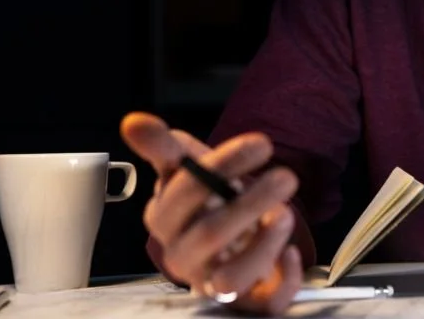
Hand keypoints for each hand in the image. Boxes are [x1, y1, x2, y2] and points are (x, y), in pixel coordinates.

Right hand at [120, 112, 303, 314]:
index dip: (222, 165)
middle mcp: (185, 256)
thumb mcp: (187, 166)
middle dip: (251, 202)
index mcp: (166, 220)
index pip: (184, 194)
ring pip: (230, 279)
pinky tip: (290, 254)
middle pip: (209, 236)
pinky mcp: (246, 301)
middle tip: (285, 177)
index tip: (260, 144)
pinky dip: (283, 280)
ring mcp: (213, 283)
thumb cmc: (206, 200)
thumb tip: (134, 122)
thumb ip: (164, 146)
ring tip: (285, 215)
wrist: (227, 236)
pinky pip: (263, 305)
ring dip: (264, 245)